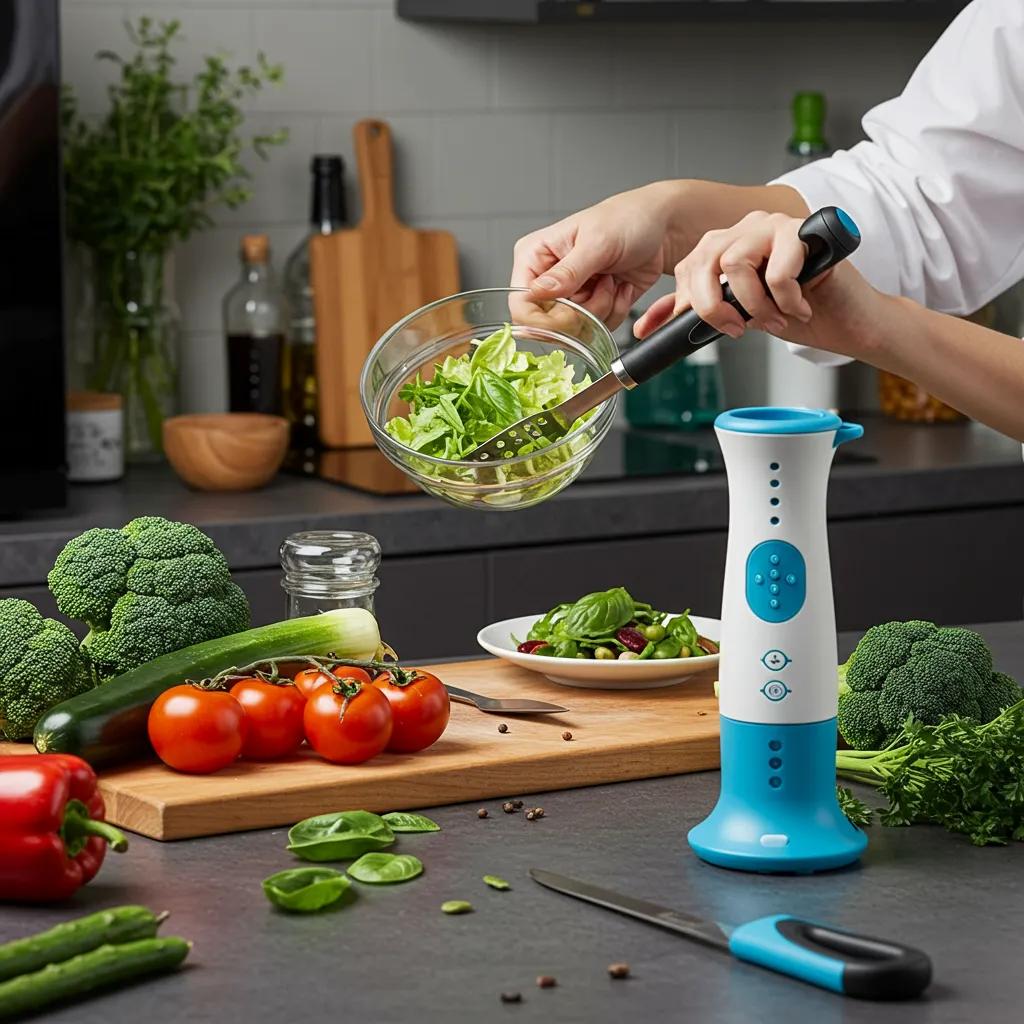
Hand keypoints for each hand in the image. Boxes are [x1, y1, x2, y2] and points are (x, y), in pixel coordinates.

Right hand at [509, 184, 678, 329]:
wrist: (661, 228)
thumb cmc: (627, 218)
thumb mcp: (597, 242)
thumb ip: (568, 271)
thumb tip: (538, 292)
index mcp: (535, 256)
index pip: (521, 303)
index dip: (542, 319)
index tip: (570, 314)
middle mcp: (548, 279)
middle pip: (549, 324)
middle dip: (582, 311)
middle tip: (602, 284)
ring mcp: (570, 296)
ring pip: (575, 330)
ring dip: (602, 309)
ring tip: (612, 280)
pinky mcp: (591, 308)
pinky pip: (596, 330)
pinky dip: (614, 313)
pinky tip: (620, 287)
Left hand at [633, 210, 885, 360]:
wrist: (846, 320)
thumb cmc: (797, 315)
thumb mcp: (737, 315)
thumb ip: (696, 311)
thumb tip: (648, 325)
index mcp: (727, 244)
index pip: (689, 266)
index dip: (693, 303)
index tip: (717, 327)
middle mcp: (747, 229)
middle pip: (704, 261)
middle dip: (715, 308)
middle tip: (739, 328)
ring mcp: (775, 226)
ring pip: (735, 263)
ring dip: (755, 305)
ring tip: (776, 318)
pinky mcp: (805, 233)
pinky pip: (777, 270)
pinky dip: (786, 300)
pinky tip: (800, 306)